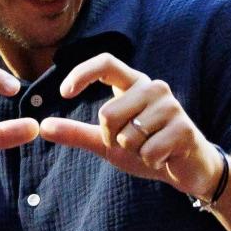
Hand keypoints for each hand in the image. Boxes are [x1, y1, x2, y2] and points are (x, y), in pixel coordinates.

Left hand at [39, 53, 221, 198]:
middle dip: (111, 138)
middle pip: (108, 113)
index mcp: (134, 84)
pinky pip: (147, 151)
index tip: (64, 93)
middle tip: (130, 143)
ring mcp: (171, 106)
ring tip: (150, 147)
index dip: (82, 73)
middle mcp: (153, 88)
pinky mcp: (184, 128)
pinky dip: (150, 160)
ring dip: (134, 151)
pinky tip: (163, 156)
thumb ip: (76, 133)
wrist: (187, 168)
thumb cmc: (145, 148)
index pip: (106, 63)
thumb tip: (42, 128)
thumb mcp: (107, 142)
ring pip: (128, 135)